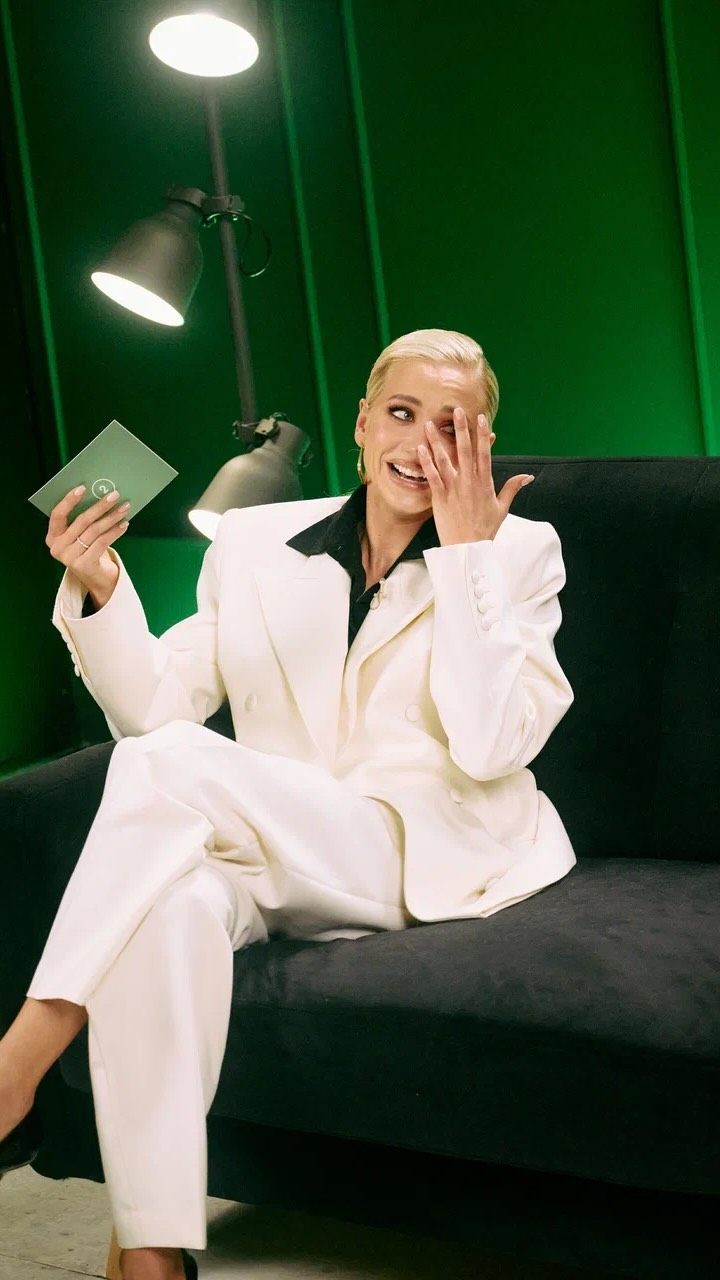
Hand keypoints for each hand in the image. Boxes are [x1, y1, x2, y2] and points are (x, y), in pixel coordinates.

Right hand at [46, 485, 129, 606]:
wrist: (98, 579)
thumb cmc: (89, 551)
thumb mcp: (81, 536)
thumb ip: (83, 520)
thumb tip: (101, 495)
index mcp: (52, 537)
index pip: (57, 515)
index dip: (69, 500)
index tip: (83, 487)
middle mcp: (58, 548)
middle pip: (81, 521)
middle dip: (100, 506)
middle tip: (114, 495)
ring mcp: (70, 558)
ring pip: (94, 531)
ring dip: (111, 517)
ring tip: (124, 508)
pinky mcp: (84, 565)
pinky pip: (102, 542)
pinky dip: (115, 532)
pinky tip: (124, 524)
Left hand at [418, 408, 533, 544]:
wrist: (469, 549)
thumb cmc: (485, 529)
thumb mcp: (502, 508)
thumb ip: (513, 488)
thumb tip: (528, 476)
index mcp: (485, 482)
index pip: (485, 453)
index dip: (483, 434)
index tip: (480, 418)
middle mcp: (469, 482)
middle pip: (465, 450)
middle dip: (461, 429)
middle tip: (456, 411)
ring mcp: (453, 489)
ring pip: (445, 460)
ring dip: (436, 441)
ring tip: (429, 424)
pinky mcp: (439, 497)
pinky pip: (432, 476)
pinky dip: (426, 462)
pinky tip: (420, 448)